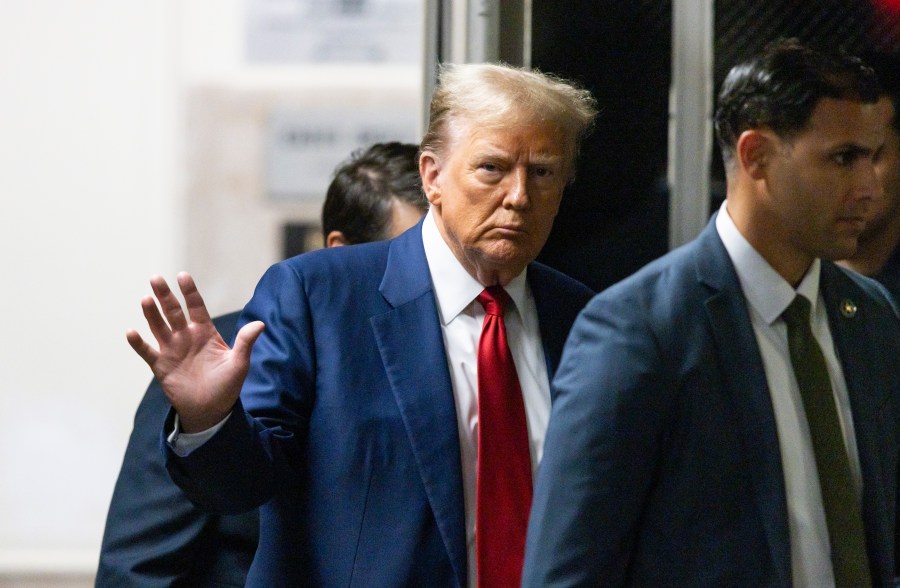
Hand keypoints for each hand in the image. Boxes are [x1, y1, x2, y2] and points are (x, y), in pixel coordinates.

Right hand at [126, 272, 264, 432]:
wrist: (211, 410)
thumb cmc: (227, 385)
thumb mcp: (239, 364)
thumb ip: (245, 342)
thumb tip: (260, 324)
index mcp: (205, 333)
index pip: (196, 307)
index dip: (189, 292)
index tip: (183, 276)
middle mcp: (186, 337)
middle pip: (174, 312)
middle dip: (165, 296)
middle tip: (156, 278)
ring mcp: (172, 350)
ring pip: (159, 327)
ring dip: (151, 314)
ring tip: (146, 299)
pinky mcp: (161, 366)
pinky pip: (147, 352)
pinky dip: (138, 343)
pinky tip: (131, 332)